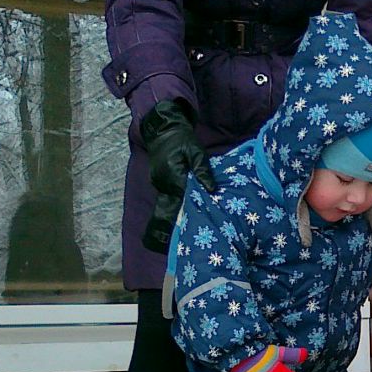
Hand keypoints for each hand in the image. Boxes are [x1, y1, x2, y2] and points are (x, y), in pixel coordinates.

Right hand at [139, 99, 217, 252]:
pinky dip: (176, 206)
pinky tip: (184, 216)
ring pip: (170, 204)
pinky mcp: (159, 185)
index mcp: (174, 175)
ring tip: (187, 233)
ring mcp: (159, 185)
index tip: (201, 226)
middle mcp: (164, 183)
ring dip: (178, 215)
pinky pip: (168, 199)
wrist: (163, 131)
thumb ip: (203, 170)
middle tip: (189, 239)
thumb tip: (211, 189)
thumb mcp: (196, 151)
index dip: (193, 212)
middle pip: (173, 207)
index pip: (184, 198)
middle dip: (180, 222)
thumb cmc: (183, 140)